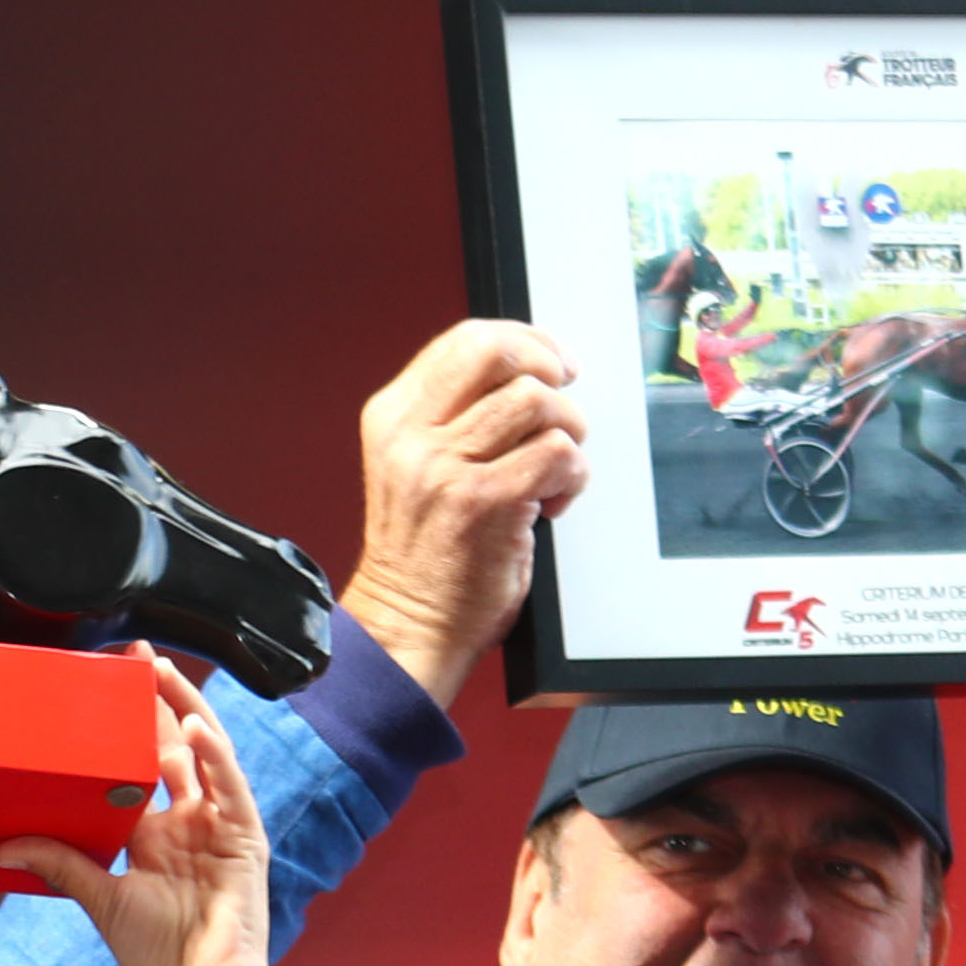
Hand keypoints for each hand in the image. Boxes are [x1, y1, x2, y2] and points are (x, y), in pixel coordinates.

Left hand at [0, 654, 275, 965]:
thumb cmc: (157, 957)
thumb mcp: (100, 899)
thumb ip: (59, 863)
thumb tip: (4, 846)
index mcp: (155, 834)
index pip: (139, 766)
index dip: (125, 728)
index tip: (102, 690)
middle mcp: (189, 822)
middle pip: (174, 748)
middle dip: (157, 701)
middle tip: (135, 657)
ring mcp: (219, 827)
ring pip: (206, 755)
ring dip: (186, 711)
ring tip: (161, 673)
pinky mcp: (244, 839)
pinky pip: (229, 788)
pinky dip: (214, 758)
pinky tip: (195, 730)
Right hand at [332, 320, 591, 706]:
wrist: (408, 624)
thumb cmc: (423, 554)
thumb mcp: (417, 465)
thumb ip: (455, 416)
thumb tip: (528, 372)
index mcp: (392, 418)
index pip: (465, 340)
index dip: (524, 340)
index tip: (552, 364)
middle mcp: (412, 437)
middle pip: (498, 352)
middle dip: (547, 365)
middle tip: (564, 394)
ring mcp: (444, 468)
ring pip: (537, 400)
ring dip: (567, 431)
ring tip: (553, 469)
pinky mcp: (484, 502)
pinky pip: (556, 452)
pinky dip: (572, 475)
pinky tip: (552, 501)